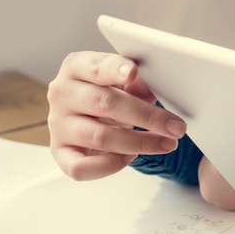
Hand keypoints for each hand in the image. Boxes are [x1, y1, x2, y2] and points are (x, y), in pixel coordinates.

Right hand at [48, 51, 187, 180]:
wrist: (91, 117)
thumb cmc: (111, 94)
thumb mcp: (127, 82)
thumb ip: (139, 82)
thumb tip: (153, 85)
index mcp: (77, 67)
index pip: (96, 66)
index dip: (115, 68)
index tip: (133, 71)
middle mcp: (63, 94)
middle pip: (105, 103)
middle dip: (147, 117)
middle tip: (177, 127)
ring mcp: (58, 124)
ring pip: (99, 137)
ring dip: (139, 143)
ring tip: (166, 144)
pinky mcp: (60, 152)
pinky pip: (80, 167)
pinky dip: (109, 165)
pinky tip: (130, 157)